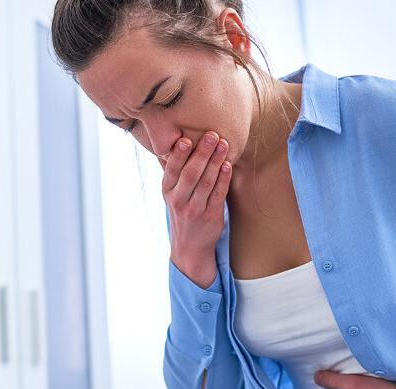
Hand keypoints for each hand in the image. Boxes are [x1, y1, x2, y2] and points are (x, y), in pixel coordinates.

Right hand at [162, 132, 231, 286]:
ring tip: (223, 144)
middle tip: (212, 135)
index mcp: (167, 191)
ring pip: (206, 182)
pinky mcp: (211, 216)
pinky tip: (228, 166)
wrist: (189, 247)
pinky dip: (223, 179)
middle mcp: (179, 200)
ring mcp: (195, 209)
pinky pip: (218, 195)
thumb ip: (174, 172)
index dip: (179, 155)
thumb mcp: (171, 194)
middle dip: (202, 153)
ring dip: (216, 162)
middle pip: (191, 174)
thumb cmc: (182, 211)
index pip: (172, 170)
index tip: (185, 139)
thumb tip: (175, 142)